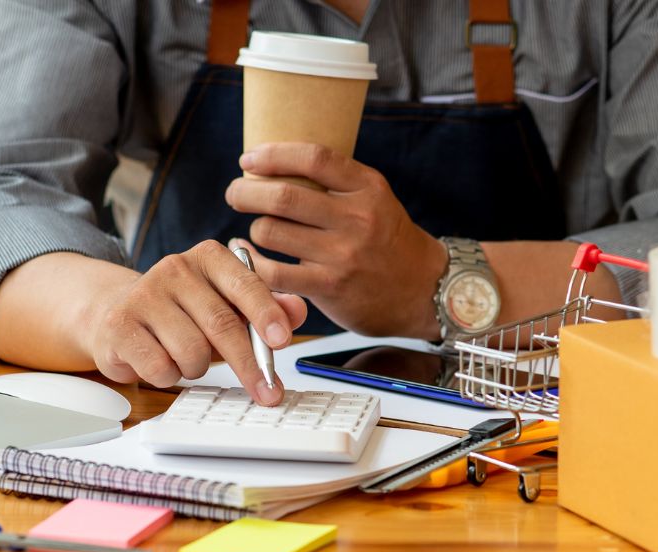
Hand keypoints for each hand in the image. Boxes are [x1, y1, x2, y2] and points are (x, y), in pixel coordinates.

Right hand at [81, 240, 306, 404]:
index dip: (266, 314)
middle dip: (249, 365)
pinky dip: (170, 375)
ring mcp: (143, 295)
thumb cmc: (184, 313)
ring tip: (188, 357)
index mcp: (208, 257)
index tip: (282, 341)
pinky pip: (161, 368)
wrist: (119, 314)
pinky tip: (161, 360)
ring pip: (192, 352)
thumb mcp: (228, 306)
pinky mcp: (119, 325)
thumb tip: (297, 311)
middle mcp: (175, 268)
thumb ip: (266, 308)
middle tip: (267, 392)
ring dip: (199, 368)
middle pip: (221, 324)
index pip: (245, 284)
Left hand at [225, 143, 446, 339]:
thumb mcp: (375, 199)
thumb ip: (336, 183)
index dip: (273, 155)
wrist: (423, 290)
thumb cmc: (387, 241)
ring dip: (254, 228)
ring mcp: (343, 254)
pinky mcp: (330, 287)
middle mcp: (357, 217)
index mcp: (368, 187)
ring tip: (256, 229)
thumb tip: (275, 164)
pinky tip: (246, 256)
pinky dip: (251, 261)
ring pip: (272, 231)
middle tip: (235, 192)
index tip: (249, 159)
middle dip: (246, 191)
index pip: (314, 157)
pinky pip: (274, 272)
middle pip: (283, 195)